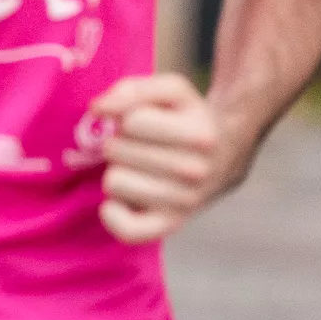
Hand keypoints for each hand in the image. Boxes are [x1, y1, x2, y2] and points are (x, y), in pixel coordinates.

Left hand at [91, 74, 233, 243]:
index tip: (143, 121)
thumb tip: (98, 108)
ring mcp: (185, 202)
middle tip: (141, 147)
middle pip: (117, 150)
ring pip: (114, 181)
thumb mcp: (170, 92)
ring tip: (140, 169)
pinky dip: (114, 214)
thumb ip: (131, 89)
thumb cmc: (185, 120)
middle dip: (121, 143)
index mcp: (200, 134)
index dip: (128, 117)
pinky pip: (127, 230)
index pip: (131, 120)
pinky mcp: (169, 225)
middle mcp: (197, 171)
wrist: (222, 158)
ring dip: (118, 171)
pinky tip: (121, 200)